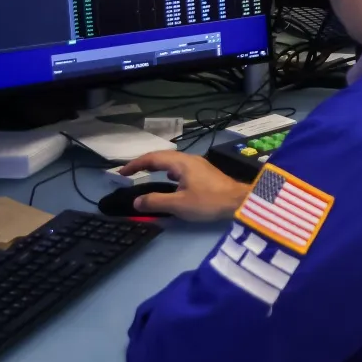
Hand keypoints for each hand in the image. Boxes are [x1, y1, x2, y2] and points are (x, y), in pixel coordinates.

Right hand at [116, 151, 249, 222]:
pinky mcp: (205, 172)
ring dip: (157, 165)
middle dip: (144, 163)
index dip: (135, 164)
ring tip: (146, 174)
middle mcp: (189, 159)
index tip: (121, 173)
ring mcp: (198, 164)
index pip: (152, 158)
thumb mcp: (179, 205)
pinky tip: (170, 180)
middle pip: (162, 156)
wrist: (240, 201)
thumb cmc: (209, 201)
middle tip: (129, 172)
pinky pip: (180, 167)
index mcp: (181, 163)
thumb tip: (136, 201)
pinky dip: (168, 171)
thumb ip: (156, 202)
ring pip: (172, 161)